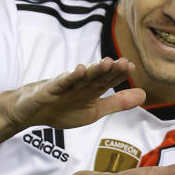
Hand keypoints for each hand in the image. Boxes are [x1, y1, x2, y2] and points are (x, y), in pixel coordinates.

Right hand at [3, 57, 145, 130]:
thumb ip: (117, 103)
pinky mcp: (50, 89)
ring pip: (82, 77)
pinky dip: (71, 77)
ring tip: (107, 62)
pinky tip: (80, 70)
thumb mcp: (94, 111)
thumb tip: (144, 94)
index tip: (131, 67)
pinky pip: (62, 82)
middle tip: (124, 63)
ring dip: (94, 70)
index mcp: (92, 90)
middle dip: (110, 70)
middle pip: (97, 76)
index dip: (119, 75)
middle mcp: (80, 84)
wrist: (30, 112)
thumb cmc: (62, 110)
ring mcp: (65, 86)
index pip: (108, 81)